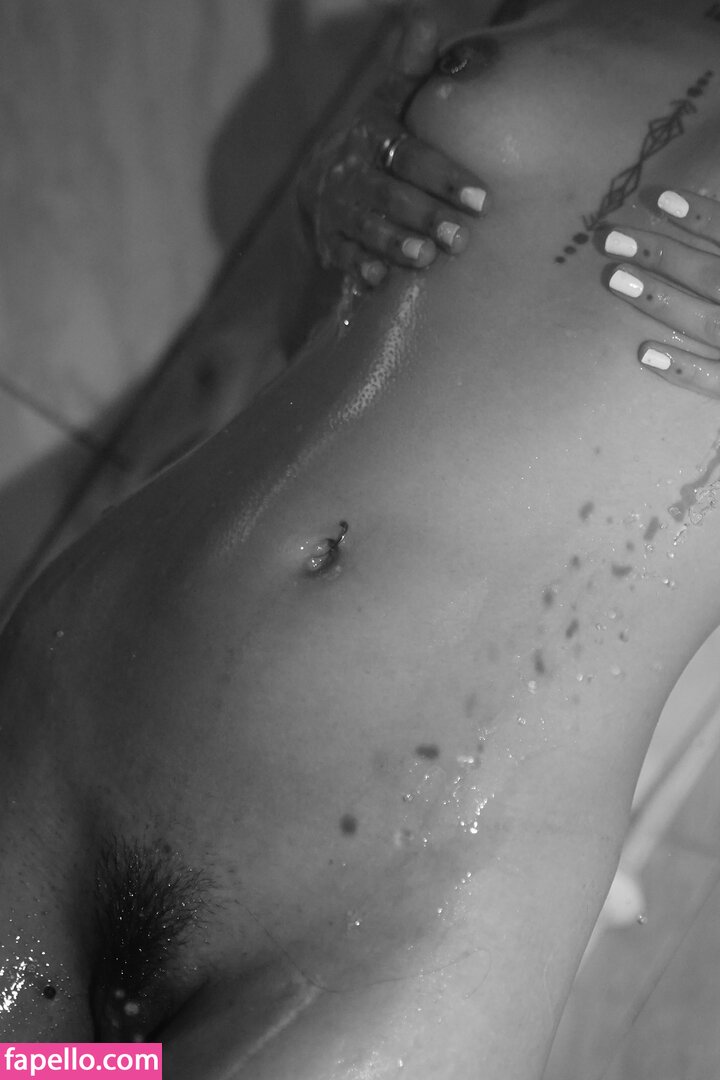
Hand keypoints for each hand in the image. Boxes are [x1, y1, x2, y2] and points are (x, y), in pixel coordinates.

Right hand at [296, 12, 487, 285]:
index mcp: (373, 136)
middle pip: (389, 195)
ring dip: (395, 244)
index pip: (409, 154)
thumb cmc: (379, 141)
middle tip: (461, 238)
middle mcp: (353, 173)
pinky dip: (359, 268)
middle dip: (425, 215)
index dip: (443, 176)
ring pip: (366, 228)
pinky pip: (343, 257)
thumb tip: (424, 19)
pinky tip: (379, 279)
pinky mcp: (330, 243)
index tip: (480, 198)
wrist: (322, 185)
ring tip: (426, 258)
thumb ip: (410, 71)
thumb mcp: (389, 103)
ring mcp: (339, 211)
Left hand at [605, 188, 719, 397]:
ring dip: (662, 301)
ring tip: (615, 278)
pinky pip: (719, 382)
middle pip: (714, 276)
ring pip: (710, 323)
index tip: (658, 197)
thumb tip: (708, 215)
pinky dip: (685, 370)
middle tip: (610, 238)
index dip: (704, 217)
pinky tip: (645, 354)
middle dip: (664, 256)